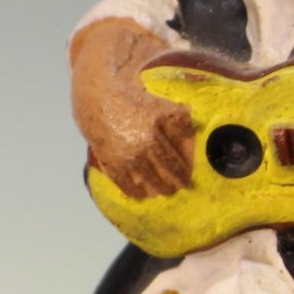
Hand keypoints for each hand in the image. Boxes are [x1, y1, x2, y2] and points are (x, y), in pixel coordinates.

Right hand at [85, 85, 194, 200]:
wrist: (100, 100)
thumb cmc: (133, 102)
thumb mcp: (160, 106)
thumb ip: (179, 119)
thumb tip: (193, 132)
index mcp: (151, 139)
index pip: (171, 164)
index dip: (181, 175)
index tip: (187, 182)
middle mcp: (137, 153)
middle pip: (157, 176)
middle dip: (168, 186)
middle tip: (174, 190)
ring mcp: (121, 159)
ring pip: (140, 181)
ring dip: (152, 189)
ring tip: (159, 193)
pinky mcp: (108, 161)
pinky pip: (121, 181)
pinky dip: (131, 190)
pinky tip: (138, 194)